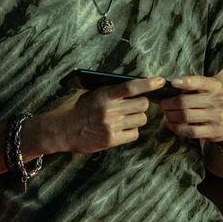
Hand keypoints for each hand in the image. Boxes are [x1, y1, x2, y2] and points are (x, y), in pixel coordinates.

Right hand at [41, 76, 165, 153]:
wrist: (61, 130)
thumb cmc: (76, 109)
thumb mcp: (91, 94)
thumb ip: (110, 91)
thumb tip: (133, 88)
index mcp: (104, 95)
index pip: (132, 87)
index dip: (148, 83)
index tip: (161, 81)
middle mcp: (110, 110)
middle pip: (143, 104)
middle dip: (142, 104)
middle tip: (134, 105)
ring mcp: (111, 126)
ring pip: (141, 119)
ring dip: (137, 118)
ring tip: (126, 118)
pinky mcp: (111, 140)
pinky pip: (134, 134)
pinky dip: (131, 132)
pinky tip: (122, 129)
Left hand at [159, 75, 222, 143]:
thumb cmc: (214, 101)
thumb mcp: (210, 89)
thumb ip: (193, 86)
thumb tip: (168, 87)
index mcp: (215, 86)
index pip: (199, 82)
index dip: (185, 82)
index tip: (172, 82)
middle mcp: (217, 100)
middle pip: (185, 102)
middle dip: (169, 103)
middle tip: (163, 104)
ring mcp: (216, 117)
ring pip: (185, 116)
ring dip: (171, 116)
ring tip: (166, 114)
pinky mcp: (213, 131)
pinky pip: (190, 131)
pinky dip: (177, 128)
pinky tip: (171, 124)